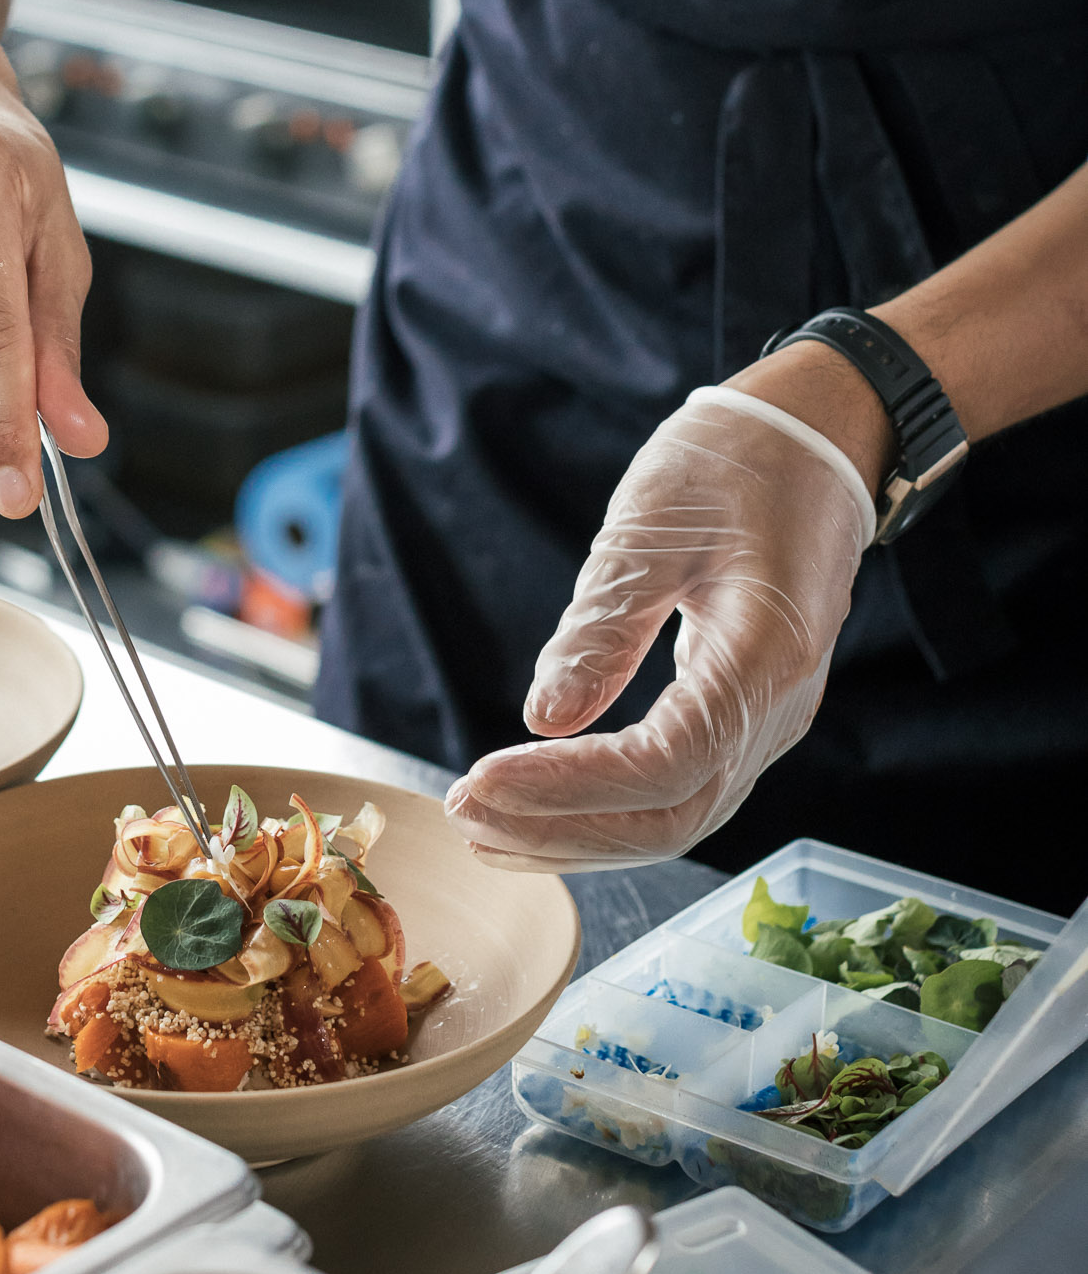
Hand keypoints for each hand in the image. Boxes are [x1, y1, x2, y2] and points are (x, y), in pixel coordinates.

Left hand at [444, 390, 873, 870]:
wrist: (811, 441)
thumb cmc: (732, 466)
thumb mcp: (651, 528)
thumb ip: (602, 628)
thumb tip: (543, 718)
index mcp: (765, 658)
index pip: (663, 766)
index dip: (568, 788)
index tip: (479, 780)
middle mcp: (778, 709)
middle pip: (672, 816)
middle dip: (562, 828)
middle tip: (462, 813)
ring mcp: (768, 720)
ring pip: (677, 816)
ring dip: (578, 833)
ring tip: (482, 826)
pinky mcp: (745, 714)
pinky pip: (680, 787)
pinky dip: (607, 808)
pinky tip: (539, 811)